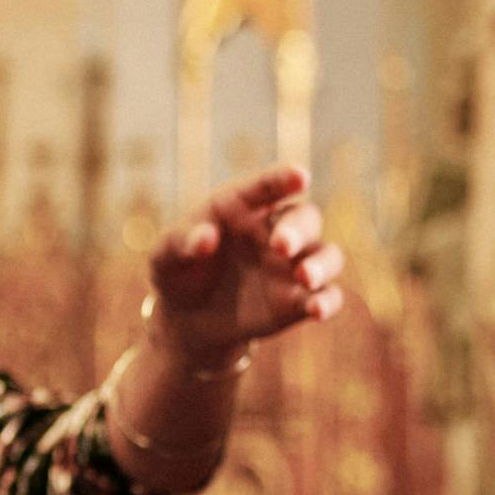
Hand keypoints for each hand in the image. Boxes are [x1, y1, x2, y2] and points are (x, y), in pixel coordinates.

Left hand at [147, 163, 351, 369]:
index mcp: (242, 207)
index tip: (300, 175)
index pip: (268, 186)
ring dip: (322, 264)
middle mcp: (275, 231)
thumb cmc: (178, 272)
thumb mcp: (165, 255)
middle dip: (298, 229)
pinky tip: (316, 311)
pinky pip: (328, 297)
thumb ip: (182, 242)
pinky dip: (327, 301)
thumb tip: (206, 239)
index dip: (284, 178)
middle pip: (305, 217)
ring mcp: (291, 267)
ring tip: (304, 277)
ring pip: (327, 255)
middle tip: (280, 245)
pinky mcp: (299, 302)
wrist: (187, 319)